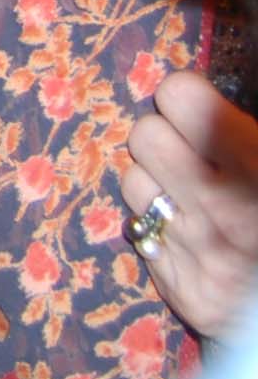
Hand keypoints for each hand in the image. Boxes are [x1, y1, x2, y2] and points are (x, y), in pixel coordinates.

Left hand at [121, 69, 257, 337]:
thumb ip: (236, 128)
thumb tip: (189, 90)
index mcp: (255, 166)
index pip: (180, 96)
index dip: (183, 97)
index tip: (192, 107)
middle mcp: (224, 209)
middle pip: (145, 134)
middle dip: (162, 136)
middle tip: (187, 152)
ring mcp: (198, 252)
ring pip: (133, 181)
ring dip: (154, 183)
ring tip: (190, 196)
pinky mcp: (180, 288)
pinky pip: (138, 231)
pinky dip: (157, 227)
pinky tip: (189, 234)